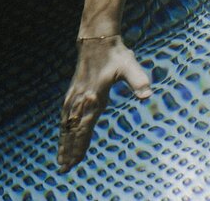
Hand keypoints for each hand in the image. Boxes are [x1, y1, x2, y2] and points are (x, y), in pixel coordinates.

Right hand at [58, 36, 150, 172]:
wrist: (97, 40)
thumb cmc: (116, 55)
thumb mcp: (130, 66)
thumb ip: (138, 81)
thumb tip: (148, 94)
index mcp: (94, 96)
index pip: (85, 126)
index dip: (80, 144)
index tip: (76, 160)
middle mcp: (81, 99)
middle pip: (73, 130)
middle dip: (69, 150)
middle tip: (65, 170)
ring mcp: (74, 96)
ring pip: (66, 125)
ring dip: (63, 143)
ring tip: (61, 161)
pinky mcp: (72, 92)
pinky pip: (65, 116)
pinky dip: (62, 130)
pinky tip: (62, 137)